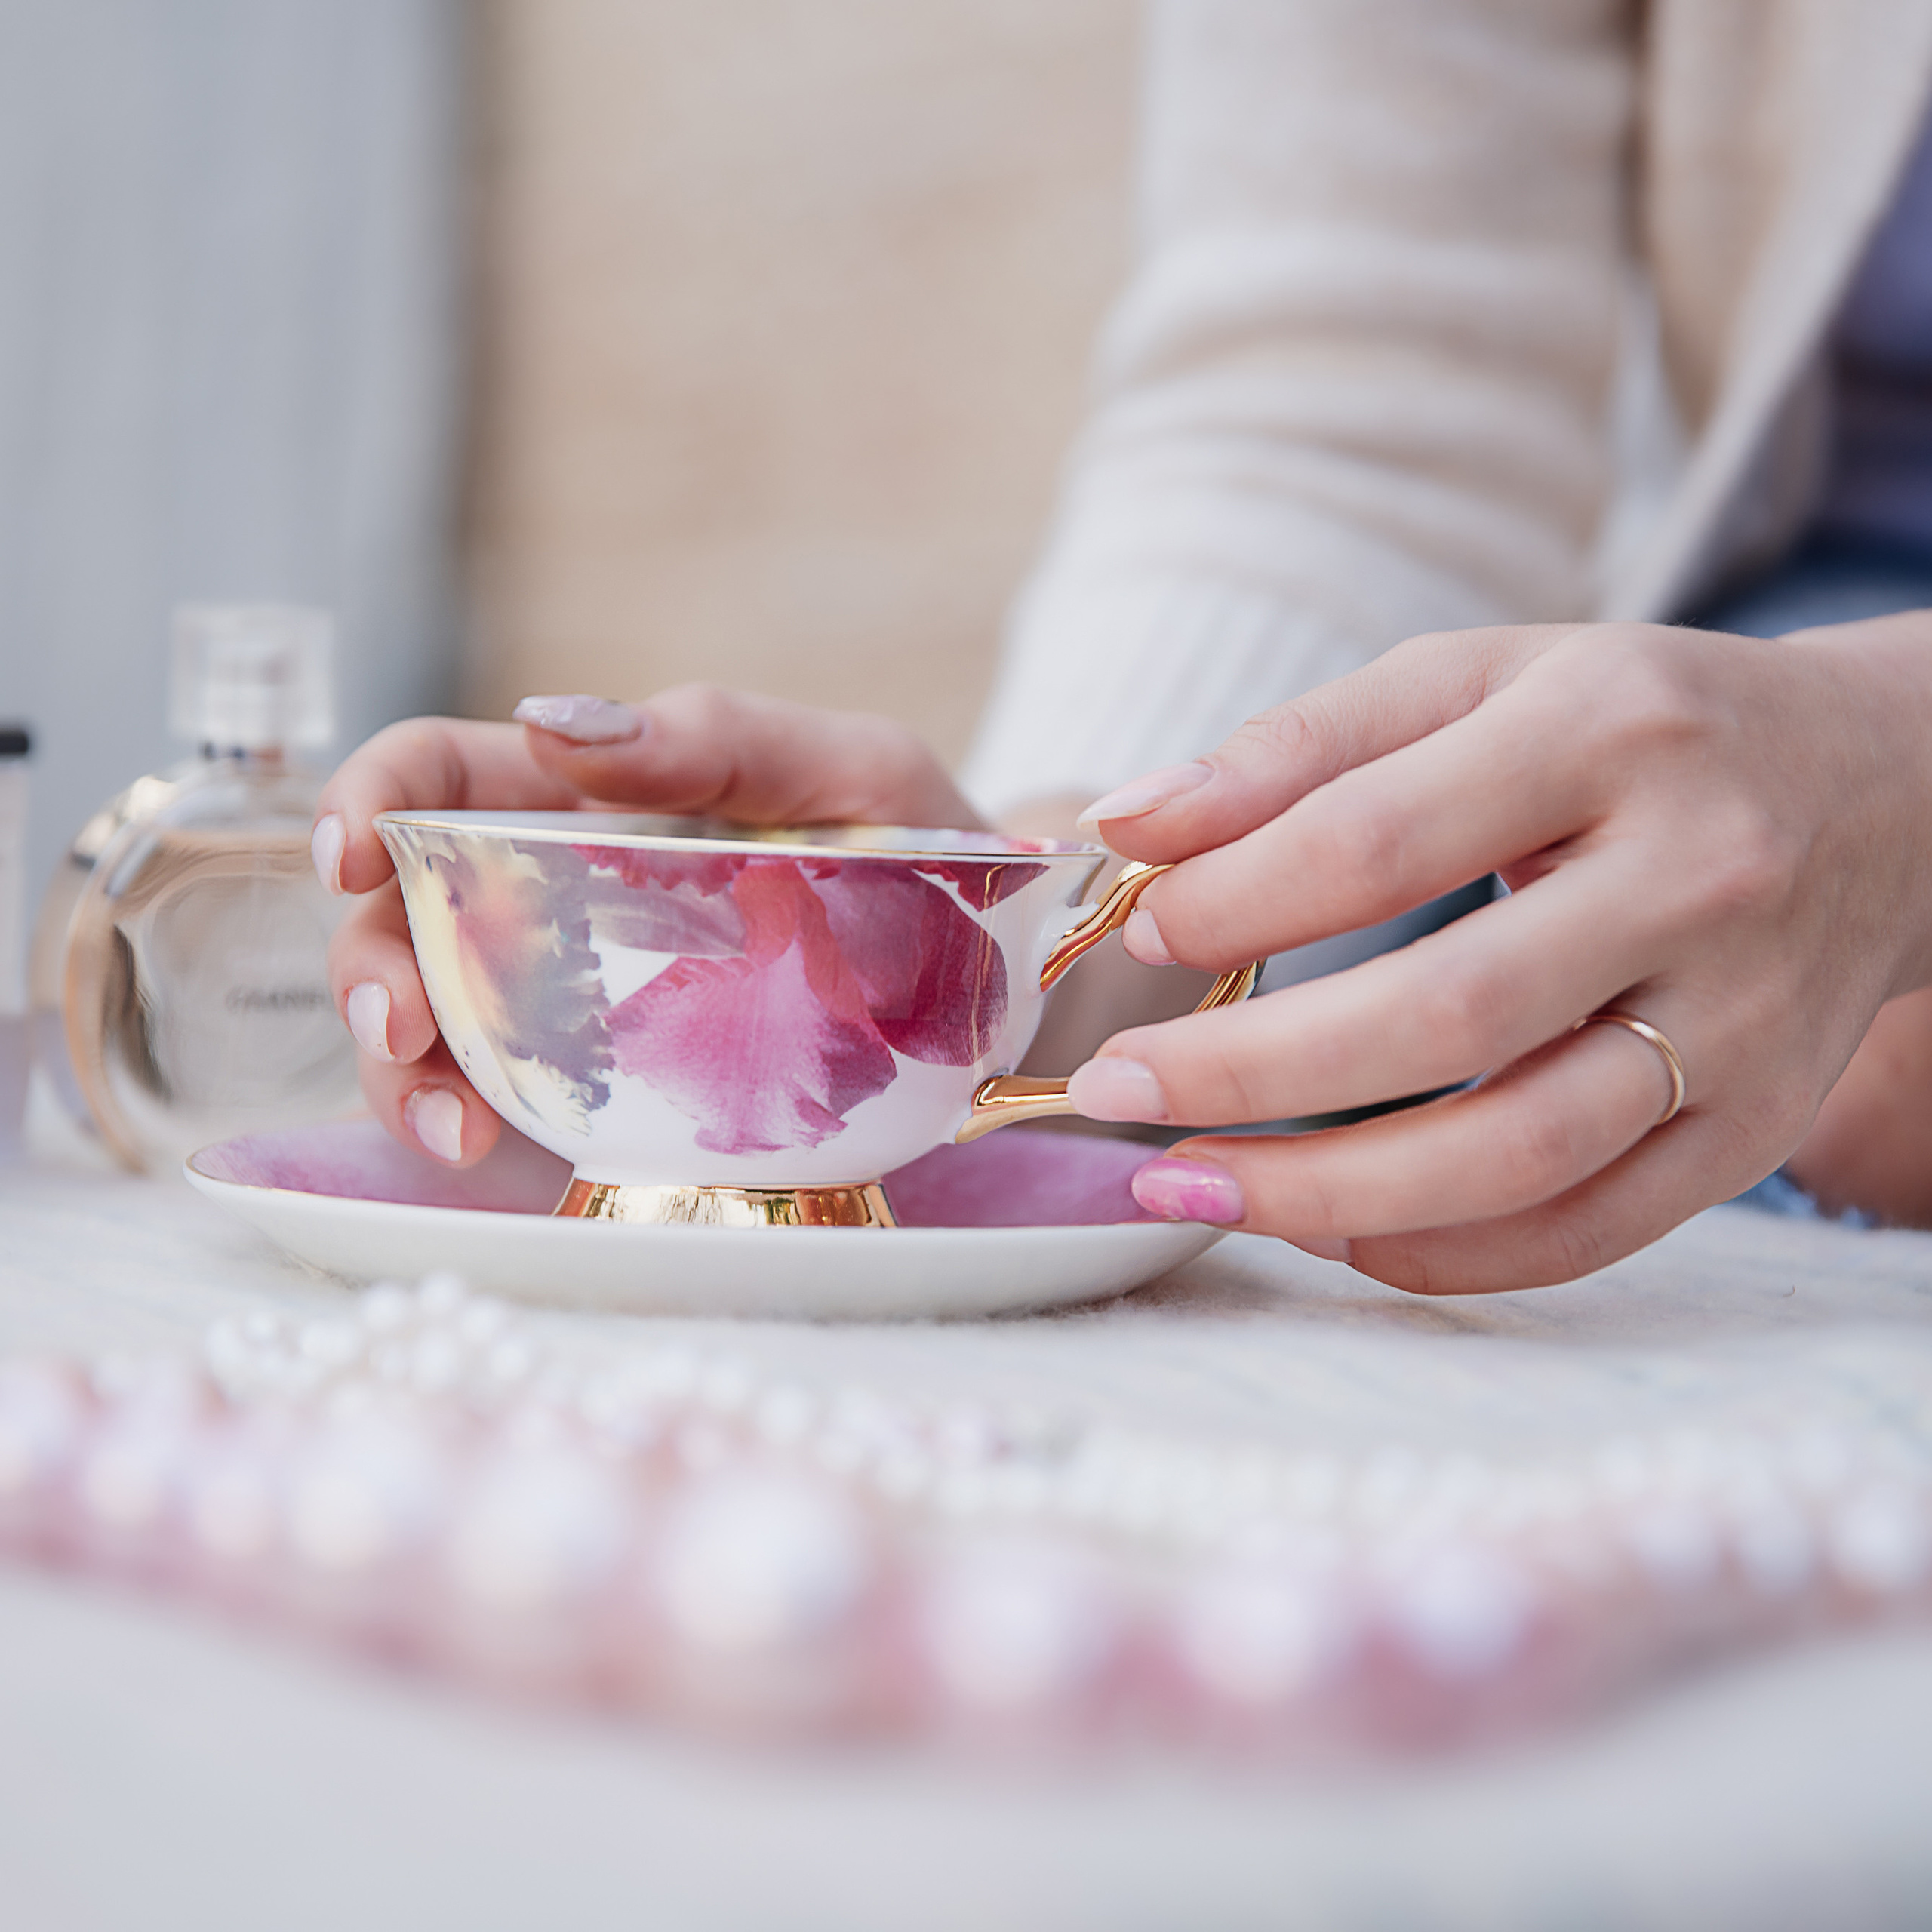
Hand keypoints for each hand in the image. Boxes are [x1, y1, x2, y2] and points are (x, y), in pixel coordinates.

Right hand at [314, 686, 980, 1165]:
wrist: (1015, 983)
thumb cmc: (934, 855)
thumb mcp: (857, 771)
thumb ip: (721, 738)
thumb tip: (549, 725)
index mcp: (602, 795)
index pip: (441, 775)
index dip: (366, 800)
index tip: (349, 858)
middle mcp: (564, 892)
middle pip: (404, 912)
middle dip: (370, 967)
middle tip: (404, 1030)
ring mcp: (580, 994)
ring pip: (431, 1016)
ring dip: (403, 1070)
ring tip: (455, 1128)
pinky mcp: (611, 1084)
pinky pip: (504, 1096)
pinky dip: (470, 1120)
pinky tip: (492, 1148)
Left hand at [1066, 616, 1931, 1290]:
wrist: (1883, 792)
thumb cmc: (1635, 729)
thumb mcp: (1477, 680)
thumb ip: (1300, 748)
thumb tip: (1129, 828)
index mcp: (1610, 731)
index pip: (1382, 837)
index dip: (1238, 902)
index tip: (1142, 935)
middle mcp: (1697, 878)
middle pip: (1449, 1015)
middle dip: (1252, 1073)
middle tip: (1117, 1092)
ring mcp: (1741, 1022)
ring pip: (1521, 1154)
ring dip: (1327, 1195)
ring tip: (1188, 1187)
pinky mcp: (1755, 1128)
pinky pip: (1586, 1231)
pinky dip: (1440, 1253)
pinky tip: (1327, 1231)